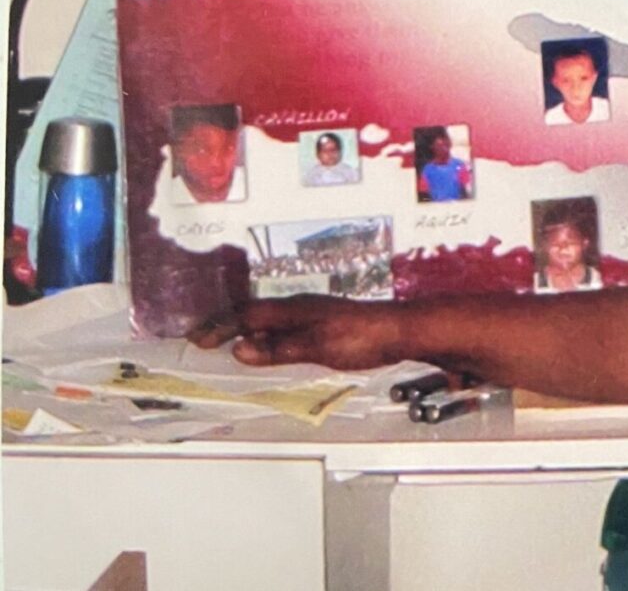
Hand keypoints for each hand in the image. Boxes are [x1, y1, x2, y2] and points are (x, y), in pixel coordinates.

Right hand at [206, 295, 407, 369]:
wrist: (401, 331)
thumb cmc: (364, 337)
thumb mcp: (317, 346)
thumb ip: (279, 349)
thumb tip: (240, 350)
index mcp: (294, 309)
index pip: (246, 316)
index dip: (220, 327)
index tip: (196, 339)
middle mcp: (301, 307)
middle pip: (253, 314)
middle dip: (225, 325)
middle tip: (202, 339)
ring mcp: (313, 314)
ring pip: (268, 320)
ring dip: (244, 330)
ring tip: (226, 342)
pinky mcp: (324, 324)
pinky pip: (283, 327)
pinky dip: (265, 337)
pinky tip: (269, 348)